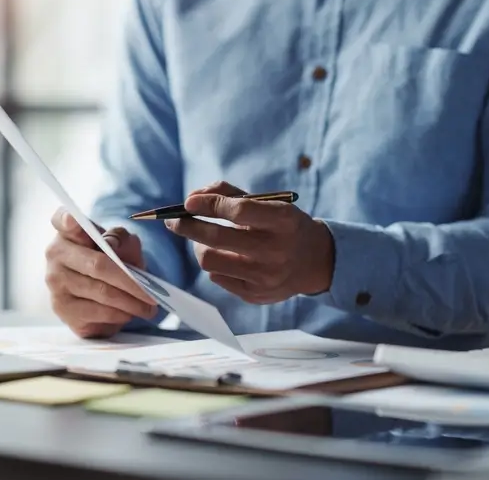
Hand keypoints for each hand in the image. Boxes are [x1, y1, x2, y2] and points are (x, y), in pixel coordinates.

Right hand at [45, 209, 157, 337]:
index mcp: (67, 231)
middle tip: (153, 293)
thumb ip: (121, 239)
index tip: (73, 219)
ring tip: (148, 307)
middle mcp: (55, 254)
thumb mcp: (122, 243)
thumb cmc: (112, 260)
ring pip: (101, 293)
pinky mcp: (62, 309)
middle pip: (98, 265)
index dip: (67, 220)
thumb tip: (113, 246)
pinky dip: (120, 315)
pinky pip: (98, 313)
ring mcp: (55, 283)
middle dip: (130, 281)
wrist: (103, 292)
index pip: (62, 220)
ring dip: (130, 303)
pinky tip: (130, 313)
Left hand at [164, 181, 334, 303]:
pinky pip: (217, 277)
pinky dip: (214, 263)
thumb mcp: (270, 202)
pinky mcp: (256, 295)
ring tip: (201, 240)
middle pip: (216, 239)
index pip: (238, 211)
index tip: (188, 202)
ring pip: (210, 260)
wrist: (313, 261)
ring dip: (199, 247)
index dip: (209, 205)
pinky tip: (224, 257)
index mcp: (282, 221)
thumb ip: (231, 193)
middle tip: (174, 220)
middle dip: (188, 226)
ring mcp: (265, 277)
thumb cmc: (284, 225)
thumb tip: (192, 198)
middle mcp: (276, 250)